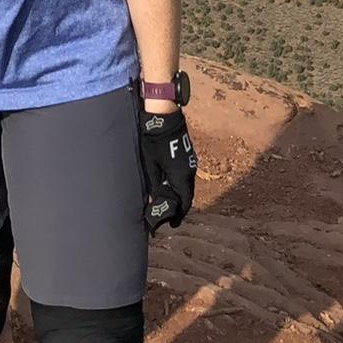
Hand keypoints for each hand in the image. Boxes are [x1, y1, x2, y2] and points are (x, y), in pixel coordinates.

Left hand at [140, 106, 195, 231]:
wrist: (164, 117)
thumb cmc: (154, 142)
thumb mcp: (151, 166)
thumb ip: (154, 185)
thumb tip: (153, 201)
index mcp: (181, 177)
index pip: (184, 203)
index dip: (179, 215)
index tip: (172, 224)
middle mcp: (190, 172)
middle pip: (187, 195)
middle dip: (179, 206)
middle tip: (170, 215)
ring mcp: (191, 163)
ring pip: (188, 185)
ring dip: (180, 194)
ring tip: (170, 200)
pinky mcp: (189, 156)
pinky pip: (187, 176)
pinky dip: (181, 184)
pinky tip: (172, 183)